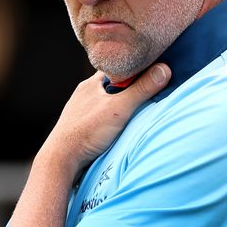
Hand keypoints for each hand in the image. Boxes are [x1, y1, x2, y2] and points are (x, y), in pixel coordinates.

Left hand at [40, 64, 169, 173]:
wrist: (61, 159)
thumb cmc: (86, 131)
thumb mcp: (119, 109)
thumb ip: (141, 89)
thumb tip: (164, 69)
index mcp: (91, 83)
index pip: (117, 67)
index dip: (135, 68)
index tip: (152, 70)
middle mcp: (85, 94)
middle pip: (113, 86)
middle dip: (129, 89)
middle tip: (149, 91)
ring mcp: (81, 111)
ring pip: (106, 103)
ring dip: (120, 106)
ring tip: (136, 110)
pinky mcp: (80, 127)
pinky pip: (100, 117)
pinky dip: (111, 119)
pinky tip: (118, 126)